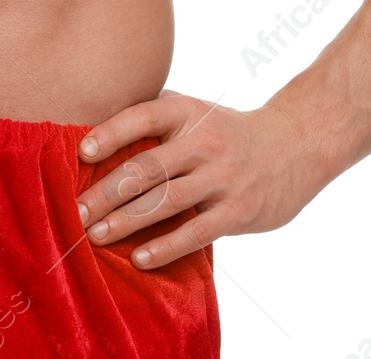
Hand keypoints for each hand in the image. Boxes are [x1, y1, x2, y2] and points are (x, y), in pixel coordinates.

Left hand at [73, 91, 325, 270]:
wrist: (294, 146)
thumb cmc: (225, 132)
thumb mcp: (194, 112)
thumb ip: (155, 119)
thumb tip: (94, 140)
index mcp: (187, 111)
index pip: (142, 116)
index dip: (110, 132)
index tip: (81, 153)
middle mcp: (203, 141)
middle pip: (146, 167)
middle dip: (106, 192)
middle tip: (76, 211)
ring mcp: (223, 176)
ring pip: (165, 201)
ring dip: (126, 221)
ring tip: (96, 236)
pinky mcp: (239, 210)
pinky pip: (196, 232)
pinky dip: (165, 246)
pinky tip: (140, 258)